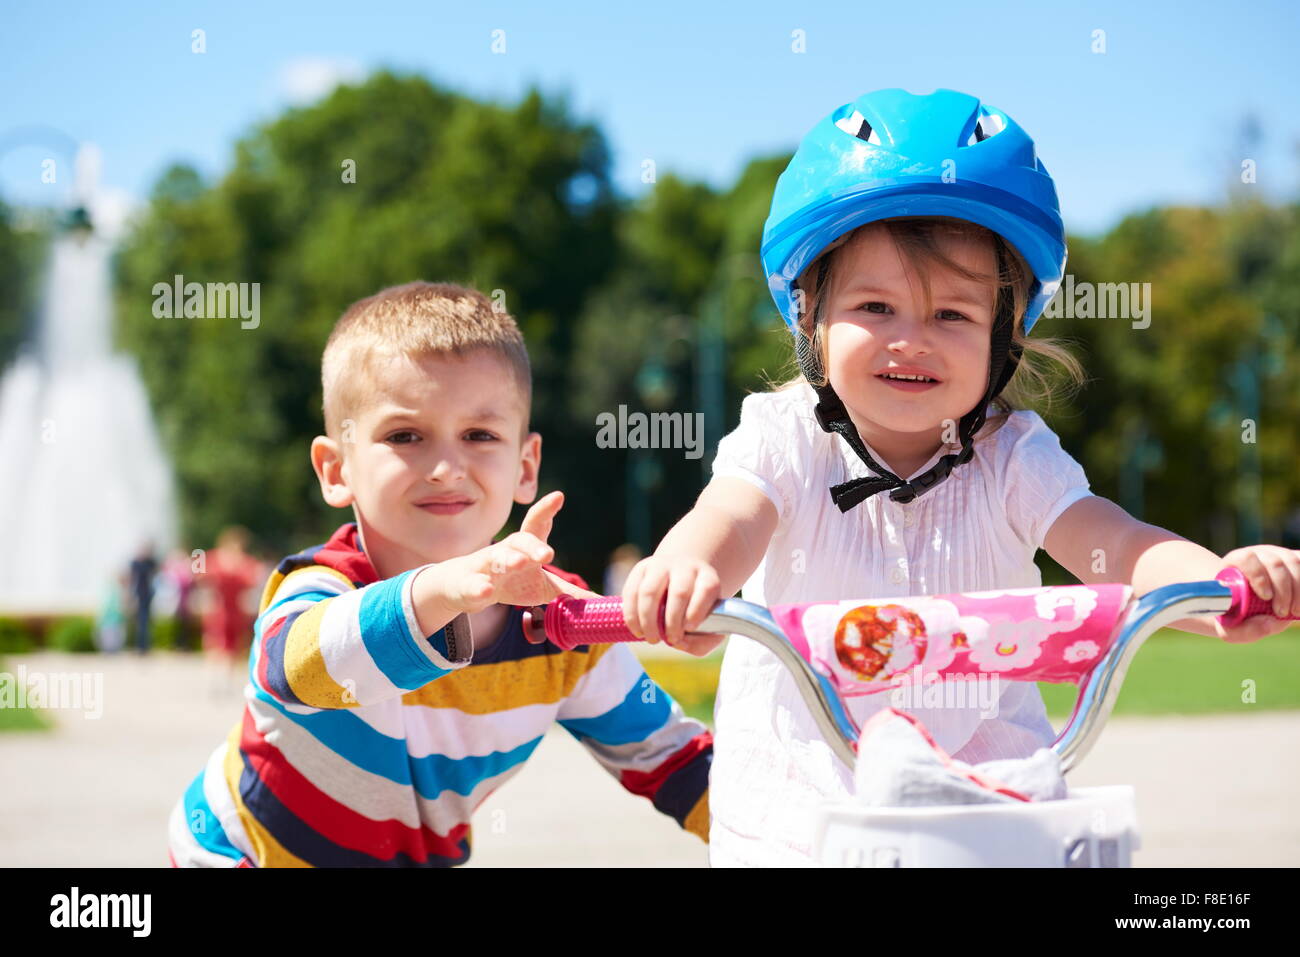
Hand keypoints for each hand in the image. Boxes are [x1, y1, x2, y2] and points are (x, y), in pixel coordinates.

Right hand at [430, 491, 591, 612]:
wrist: (466, 588)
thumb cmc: (512, 582)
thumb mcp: (543, 588)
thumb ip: (570, 594)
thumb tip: (602, 602)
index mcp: (526, 549)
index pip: (537, 525)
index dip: (546, 510)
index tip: (558, 496)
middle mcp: (507, 552)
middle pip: (519, 541)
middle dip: (533, 545)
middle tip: (548, 554)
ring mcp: (486, 567)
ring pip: (496, 558)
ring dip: (508, 560)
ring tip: (519, 563)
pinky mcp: (469, 586)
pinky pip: (474, 585)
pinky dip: (479, 588)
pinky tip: (486, 591)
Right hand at [621, 554, 726, 656]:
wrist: (681, 572)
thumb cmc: (695, 605)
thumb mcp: (710, 621)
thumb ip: (702, 641)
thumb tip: (680, 644)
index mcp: (707, 578)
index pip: (706, 590)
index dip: (698, 610)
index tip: (690, 628)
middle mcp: (686, 568)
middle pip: (679, 593)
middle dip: (672, 621)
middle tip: (671, 640)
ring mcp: (661, 565)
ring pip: (650, 592)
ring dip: (648, 621)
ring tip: (652, 638)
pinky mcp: (640, 569)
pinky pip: (631, 592)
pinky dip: (632, 615)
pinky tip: (638, 630)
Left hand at [1213, 545, 1299, 642]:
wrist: (1247, 606)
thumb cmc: (1236, 616)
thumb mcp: (1232, 630)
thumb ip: (1244, 631)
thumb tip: (1269, 622)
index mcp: (1235, 564)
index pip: (1246, 559)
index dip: (1258, 576)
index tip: (1266, 597)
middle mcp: (1257, 554)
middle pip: (1274, 562)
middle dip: (1283, 590)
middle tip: (1282, 613)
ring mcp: (1278, 554)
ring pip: (1294, 562)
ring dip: (1299, 589)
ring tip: (1295, 611)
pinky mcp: (1294, 559)